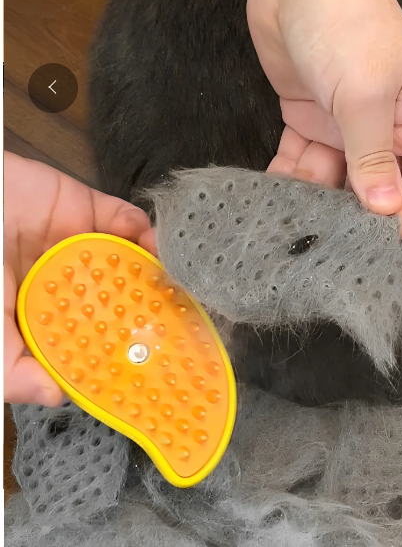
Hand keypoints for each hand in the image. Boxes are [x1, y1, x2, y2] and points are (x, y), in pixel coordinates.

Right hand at [4, 152, 155, 405]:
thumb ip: (10, 368)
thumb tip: (55, 397)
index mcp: (40, 314)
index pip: (86, 339)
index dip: (116, 353)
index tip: (151, 371)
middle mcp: (66, 282)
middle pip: (117, 300)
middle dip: (150, 313)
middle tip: (182, 329)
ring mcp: (77, 244)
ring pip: (129, 261)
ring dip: (155, 273)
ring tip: (180, 291)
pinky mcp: (85, 207)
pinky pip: (125, 220)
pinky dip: (146, 233)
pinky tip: (158, 249)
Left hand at [247, 0, 401, 239]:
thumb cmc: (349, 22)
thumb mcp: (364, 95)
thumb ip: (374, 157)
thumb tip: (386, 214)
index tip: (370, 236)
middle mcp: (389, 129)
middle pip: (379, 192)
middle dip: (351, 215)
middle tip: (316, 236)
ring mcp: (347, 124)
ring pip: (335, 182)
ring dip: (312, 201)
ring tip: (283, 219)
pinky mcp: (310, 116)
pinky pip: (303, 162)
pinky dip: (288, 180)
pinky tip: (266, 196)